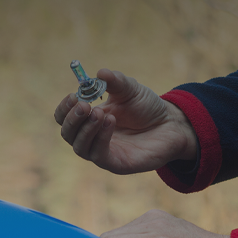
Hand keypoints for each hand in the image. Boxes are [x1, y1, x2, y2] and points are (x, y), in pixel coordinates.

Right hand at [54, 69, 197, 174]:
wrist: (172, 124)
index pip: (64, 117)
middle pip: (67, 133)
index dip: (64, 108)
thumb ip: (115, 81)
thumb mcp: (130, 89)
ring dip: (86, 129)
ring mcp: (103, 152)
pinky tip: (110, 122)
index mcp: (89, 118)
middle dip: (72, 119)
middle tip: (85, 105)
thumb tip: (99, 73)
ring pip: (80, 147)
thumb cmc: (147, 107)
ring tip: (100, 113)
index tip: (74, 96)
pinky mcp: (116, 164)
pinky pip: (99, 155)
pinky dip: (100, 138)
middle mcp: (92, 137)